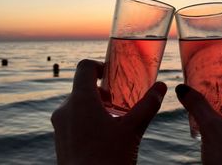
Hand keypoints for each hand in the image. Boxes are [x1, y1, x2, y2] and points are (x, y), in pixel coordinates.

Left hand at [51, 59, 166, 164]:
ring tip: (114, 120)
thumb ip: (148, 105)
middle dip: (102, 91)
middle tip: (120, 101)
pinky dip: (87, 118)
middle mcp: (65, 109)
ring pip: (78, 104)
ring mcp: (60, 125)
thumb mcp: (133, 129)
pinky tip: (103, 135)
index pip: (84, 67)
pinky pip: (73, 119)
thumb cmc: (109, 159)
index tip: (112, 75)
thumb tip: (161, 87)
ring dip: (96, 105)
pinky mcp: (60, 140)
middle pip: (82, 86)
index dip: (99, 65)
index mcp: (81, 100)